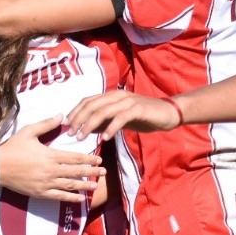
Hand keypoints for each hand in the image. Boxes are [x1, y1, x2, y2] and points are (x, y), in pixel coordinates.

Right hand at [0, 115, 105, 201]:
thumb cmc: (12, 148)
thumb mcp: (28, 131)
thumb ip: (46, 124)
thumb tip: (62, 115)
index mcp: (49, 155)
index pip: (74, 158)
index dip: (88, 159)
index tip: (99, 159)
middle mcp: (50, 170)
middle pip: (76, 172)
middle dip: (91, 172)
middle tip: (104, 172)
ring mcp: (45, 183)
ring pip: (69, 185)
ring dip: (84, 186)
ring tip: (96, 185)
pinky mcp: (39, 193)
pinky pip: (58, 197)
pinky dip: (70, 198)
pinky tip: (80, 199)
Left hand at [66, 90, 183, 141]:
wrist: (170, 112)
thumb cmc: (145, 116)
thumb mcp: (122, 120)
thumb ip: (105, 122)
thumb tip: (86, 129)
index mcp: (112, 96)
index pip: (88, 101)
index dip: (75, 112)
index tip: (65, 125)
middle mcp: (118, 95)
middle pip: (92, 105)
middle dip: (78, 119)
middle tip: (70, 133)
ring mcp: (128, 101)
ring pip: (103, 111)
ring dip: (90, 125)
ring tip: (82, 138)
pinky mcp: (138, 109)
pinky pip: (120, 118)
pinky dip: (110, 128)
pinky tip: (104, 138)